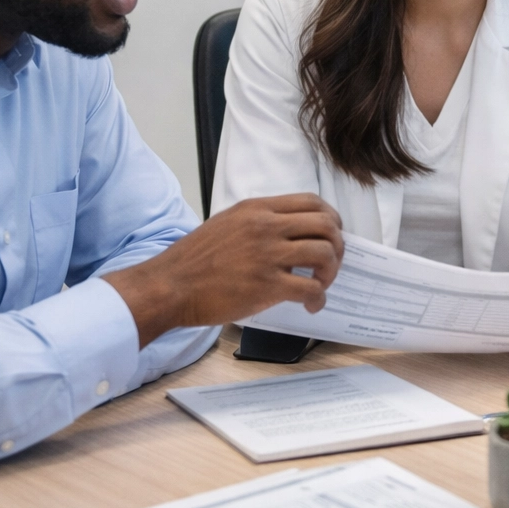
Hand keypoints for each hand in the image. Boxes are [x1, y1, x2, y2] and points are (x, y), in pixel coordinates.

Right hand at [106, 194, 343, 346]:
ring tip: (321, 284)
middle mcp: (266, 226)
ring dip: (331, 272)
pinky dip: (319, 298)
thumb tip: (288, 234)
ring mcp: (267, 254)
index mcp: (257, 209)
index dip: (330, 219)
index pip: (311, 202)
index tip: (331, 235)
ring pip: (324, 253)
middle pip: (326, 224)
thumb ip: (258, 223)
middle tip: (331, 264)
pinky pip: (311, 288)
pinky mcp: (266, 285)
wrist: (170, 285)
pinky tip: (311, 305)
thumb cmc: (194, 260)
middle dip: (338, 245)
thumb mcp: (227, 224)